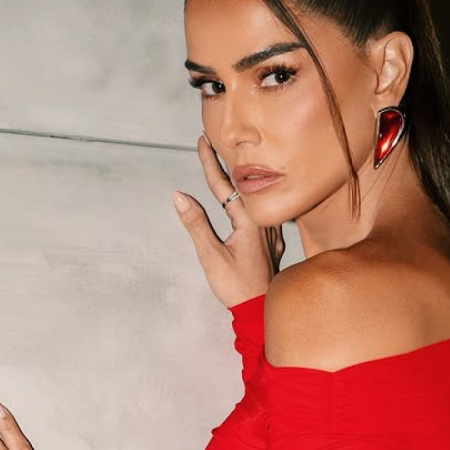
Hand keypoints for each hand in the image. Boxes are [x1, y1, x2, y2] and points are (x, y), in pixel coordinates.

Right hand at [172, 133, 284, 307]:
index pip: (223, 185)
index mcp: (248, 221)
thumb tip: (179, 196)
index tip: (202, 140)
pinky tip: (248, 200)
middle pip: (239, 187)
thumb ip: (196, 224)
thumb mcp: (211, 256)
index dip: (210, 162)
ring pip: (250, 199)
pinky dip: (247, 201)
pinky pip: (259, 213)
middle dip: (223, 164)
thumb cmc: (237, 286)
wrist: (262, 309)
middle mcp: (262, 222)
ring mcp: (269, 232)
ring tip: (227, 164)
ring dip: (236, 181)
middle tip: (211, 142)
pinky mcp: (271, 242)